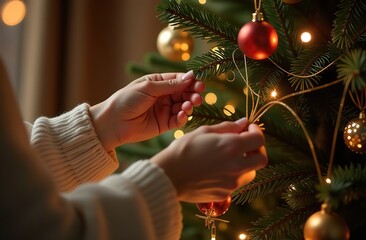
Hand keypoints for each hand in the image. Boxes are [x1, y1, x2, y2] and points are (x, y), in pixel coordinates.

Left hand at [90, 71, 204, 150]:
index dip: (191, 82)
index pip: (179, 80)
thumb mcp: (149, 88)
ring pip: (183, 107)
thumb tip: (191, 76)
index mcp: (158, 83)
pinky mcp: (164, 124)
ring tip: (189, 106)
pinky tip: (183, 115)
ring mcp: (164, 110)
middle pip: (184, 93)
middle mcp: (163, 96)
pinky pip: (178, 120)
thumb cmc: (126, 100)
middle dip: (192, 94)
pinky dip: (183, 118)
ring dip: (189, 106)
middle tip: (198, 97)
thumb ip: (170, 84)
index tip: (200, 84)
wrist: (113, 122)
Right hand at [151, 118, 267, 202]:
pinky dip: (233, 174)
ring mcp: (232, 182)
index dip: (256, 131)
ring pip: (250, 173)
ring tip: (230, 157)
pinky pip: (236, 183)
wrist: (168, 176)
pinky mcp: (224, 194)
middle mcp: (236, 165)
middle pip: (262, 159)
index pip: (259, 139)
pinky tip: (218, 169)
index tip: (248, 128)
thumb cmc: (183, 150)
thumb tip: (243, 123)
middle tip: (245, 144)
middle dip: (257, 149)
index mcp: (232, 146)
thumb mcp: (204, 131)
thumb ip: (227, 127)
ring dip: (246, 163)